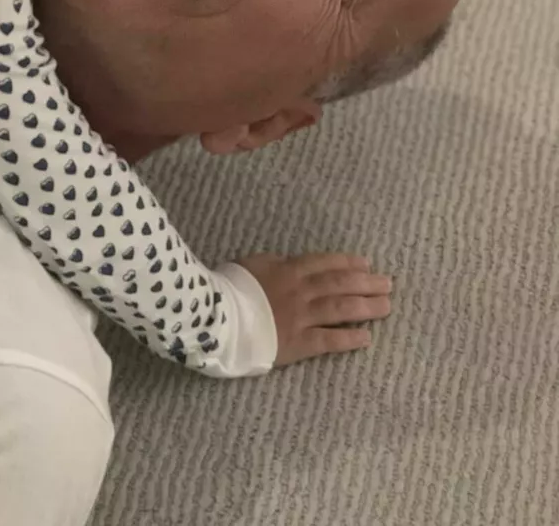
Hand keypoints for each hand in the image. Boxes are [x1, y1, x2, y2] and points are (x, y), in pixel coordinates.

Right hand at [238, 253, 392, 367]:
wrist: (218, 316)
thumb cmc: (231, 286)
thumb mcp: (253, 263)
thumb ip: (276, 263)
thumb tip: (291, 264)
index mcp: (289, 270)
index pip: (326, 264)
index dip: (348, 263)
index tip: (367, 265)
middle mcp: (301, 292)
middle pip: (340, 285)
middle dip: (367, 284)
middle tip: (388, 284)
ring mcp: (302, 318)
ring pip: (341, 310)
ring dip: (366, 307)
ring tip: (386, 307)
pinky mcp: (298, 343)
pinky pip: (329, 341)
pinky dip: (349, 339)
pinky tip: (366, 338)